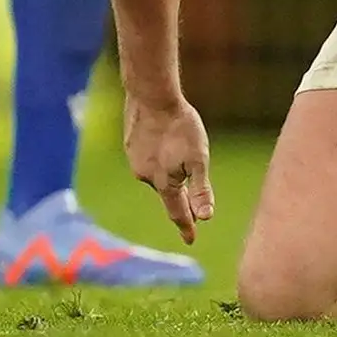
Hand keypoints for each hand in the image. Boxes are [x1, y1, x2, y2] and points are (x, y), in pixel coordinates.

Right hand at [123, 91, 215, 240]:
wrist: (152, 97)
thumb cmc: (181, 127)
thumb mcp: (198, 159)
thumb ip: (201, 189)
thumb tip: (206, 218)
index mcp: (164, 183)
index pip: (177, 212)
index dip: (186, 226)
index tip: (191, 240)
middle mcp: (145, 177)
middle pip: (167, 192)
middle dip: (179, 195)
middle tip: (192, 197)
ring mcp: (134, 161)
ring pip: (156, 174)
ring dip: (167, 173)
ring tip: (178, 158)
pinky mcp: (130, 146)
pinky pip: (146, 159)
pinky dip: (157, 158)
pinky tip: (162, 143)